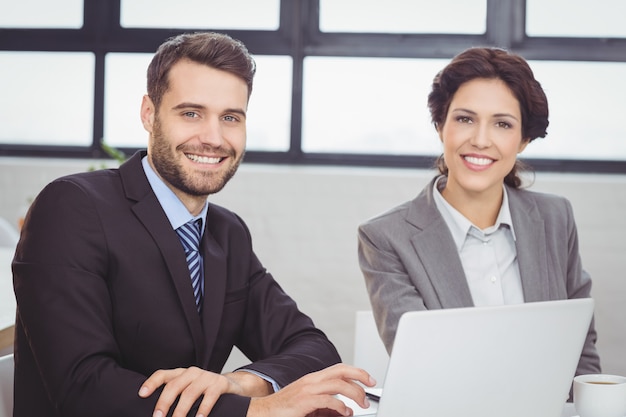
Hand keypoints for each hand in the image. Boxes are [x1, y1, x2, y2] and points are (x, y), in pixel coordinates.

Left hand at [138, 366, 248, 416]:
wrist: (233, 386)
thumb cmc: (205, 391)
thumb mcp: (188, 389)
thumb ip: (175, 396)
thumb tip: (156, 413)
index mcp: (181, 374)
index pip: (163, 374)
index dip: (151, 383)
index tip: (141, 394)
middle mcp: (192, 373)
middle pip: (174, 386)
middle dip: (163, 403)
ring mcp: (206, 377)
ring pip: (189, 393)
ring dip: (180, 411)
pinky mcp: (220, 384)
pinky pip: (209, 397)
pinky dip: (202, 410)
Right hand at [247, 363, 375, 416]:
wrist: (263, 413)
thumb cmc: (284, 410)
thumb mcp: (309, 404)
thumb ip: (326, 404)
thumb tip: (345, 410)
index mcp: (313, 379)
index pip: (339, 369)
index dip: (356, 372)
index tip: (368, 379)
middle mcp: (311, 380)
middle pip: (341, 370)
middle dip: (360, 376)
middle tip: (371, 386)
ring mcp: (307, 389)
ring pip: (338, 384)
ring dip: (354, 393)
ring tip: (361, 404)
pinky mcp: (304, 401)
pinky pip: (328, 400)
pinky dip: (341, 406)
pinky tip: (345, 412)